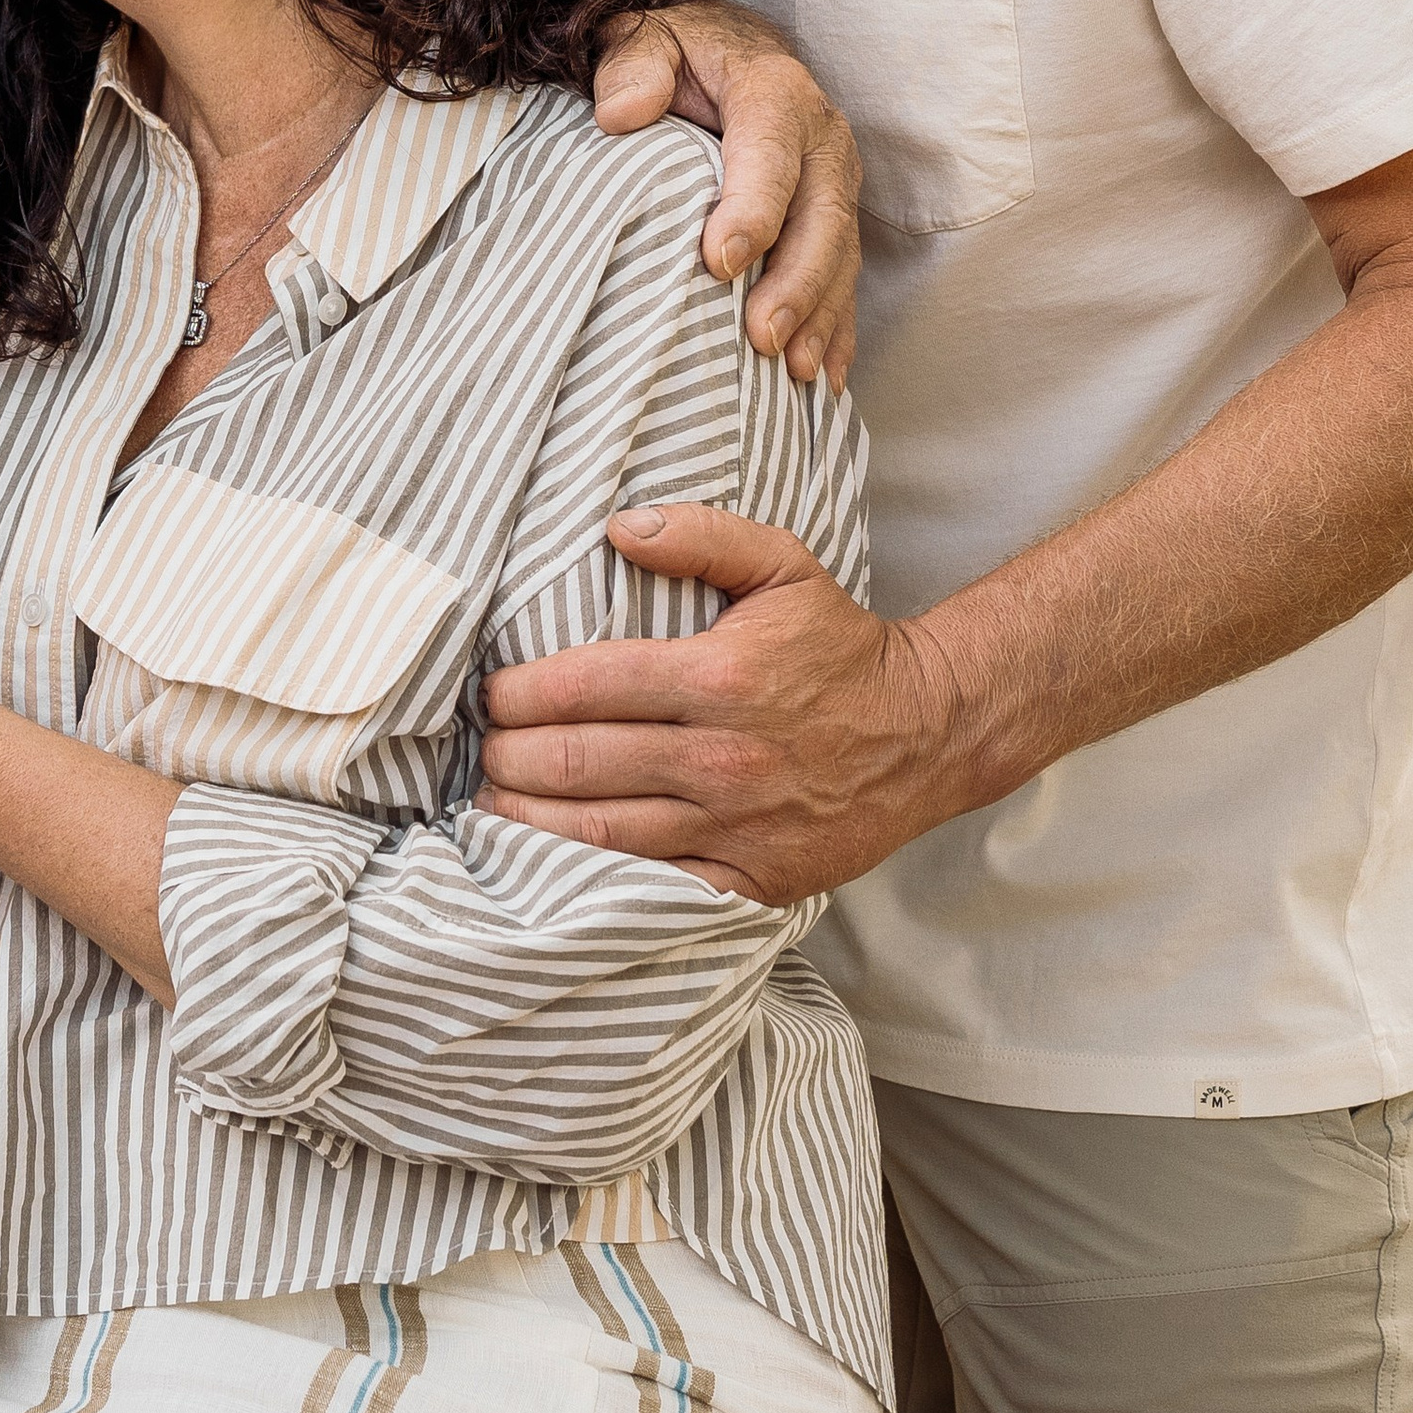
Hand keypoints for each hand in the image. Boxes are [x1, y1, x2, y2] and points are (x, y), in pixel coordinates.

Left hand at [477, 504, 969, 901]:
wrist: (928, 733)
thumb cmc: (841, 646)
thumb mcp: (784, 565)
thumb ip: (701, 535)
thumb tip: (619, 527)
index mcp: (718, 676)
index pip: (582, 687)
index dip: (516, 694)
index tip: (490, 695)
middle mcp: (720, 756)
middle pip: (575, 763)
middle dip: (508, 758)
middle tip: (483, 749)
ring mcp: (734, 825)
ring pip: (598, 833)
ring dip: (527, 820)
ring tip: (492, 802)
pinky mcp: (751, 879)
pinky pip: (651, 885)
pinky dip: (591, 877)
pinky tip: (551, 863)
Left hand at [592, 0, 860, 380]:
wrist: (728, 50)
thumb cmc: (678, 54)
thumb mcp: (645, 38)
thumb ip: (632, 65)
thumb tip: (620, 113)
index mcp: (775, 91)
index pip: (770, 154)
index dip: (751, 209)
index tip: (717, 262)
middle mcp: (821, 137)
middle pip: (821, 215)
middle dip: (795, 282)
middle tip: (762, 337)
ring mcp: (834, 182)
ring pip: (840, 254)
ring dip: (820, 315)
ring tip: (794, 371)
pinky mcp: (835, 217)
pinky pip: (844, 276)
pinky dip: (836, 328)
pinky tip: (822, 379)